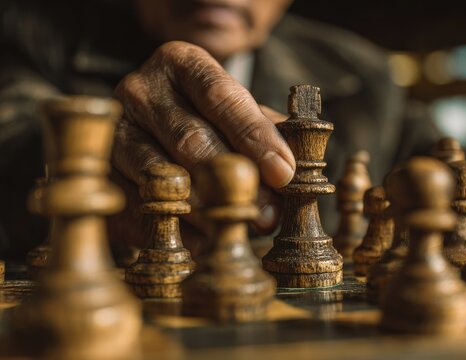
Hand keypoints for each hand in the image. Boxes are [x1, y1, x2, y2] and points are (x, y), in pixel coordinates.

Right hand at [109, 41, 292, 257]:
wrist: (150, 127)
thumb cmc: (207, 119)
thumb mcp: (236, 113)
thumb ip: (265, 133)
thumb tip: (290, 174)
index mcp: (181, 64)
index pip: (220, 96)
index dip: (254, 136)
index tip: (284, 172)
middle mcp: (141, 90)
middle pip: (189, 138)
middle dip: (233, 181)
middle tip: (266, 215)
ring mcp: (114, 131)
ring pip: (160, 176)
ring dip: (204, 211)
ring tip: (236, 231)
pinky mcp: (100, 170)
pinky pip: (137, 206)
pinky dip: (173, 230)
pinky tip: (203, 244)